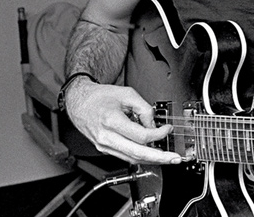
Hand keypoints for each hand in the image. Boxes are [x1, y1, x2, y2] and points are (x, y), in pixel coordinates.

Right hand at [64, 78, 181, 164]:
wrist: (79, 102)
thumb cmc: (100, 97)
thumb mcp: (127, 94)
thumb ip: (144, 109)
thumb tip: (154, 125)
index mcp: (111, 121)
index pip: (140, 135)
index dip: (158, 134)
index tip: (167, 129)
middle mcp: (106, 137)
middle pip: (136, 153)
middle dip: (159, 158)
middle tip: (174, 159)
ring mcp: (104, 145)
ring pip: (131, 159)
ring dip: (151, 160)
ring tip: (167, 159)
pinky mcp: (104, 148)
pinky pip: (125, 156)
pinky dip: (139, 156)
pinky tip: (151, 154)